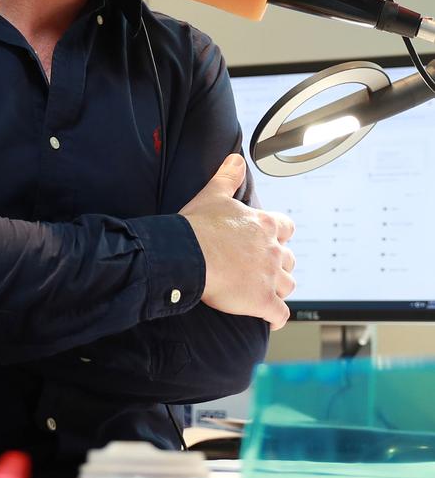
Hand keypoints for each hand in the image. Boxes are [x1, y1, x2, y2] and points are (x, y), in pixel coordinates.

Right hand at [180, 153, 294, 329]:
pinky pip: (280, 314)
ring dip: (279, 289)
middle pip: (289, 259)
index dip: (279, 235)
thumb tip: (235, 158)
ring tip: (266, 293)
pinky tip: (269, 319)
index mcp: (263, 224)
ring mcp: (270, 276)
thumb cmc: (198, 226)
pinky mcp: (263, 300)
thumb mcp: (213, 193)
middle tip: (264, 268)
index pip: (286, 228)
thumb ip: (228, 175)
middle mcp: (272, 249)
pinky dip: (276, 317)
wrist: (188, 254)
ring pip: (288, 285)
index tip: (270, 240)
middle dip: (279, 264)